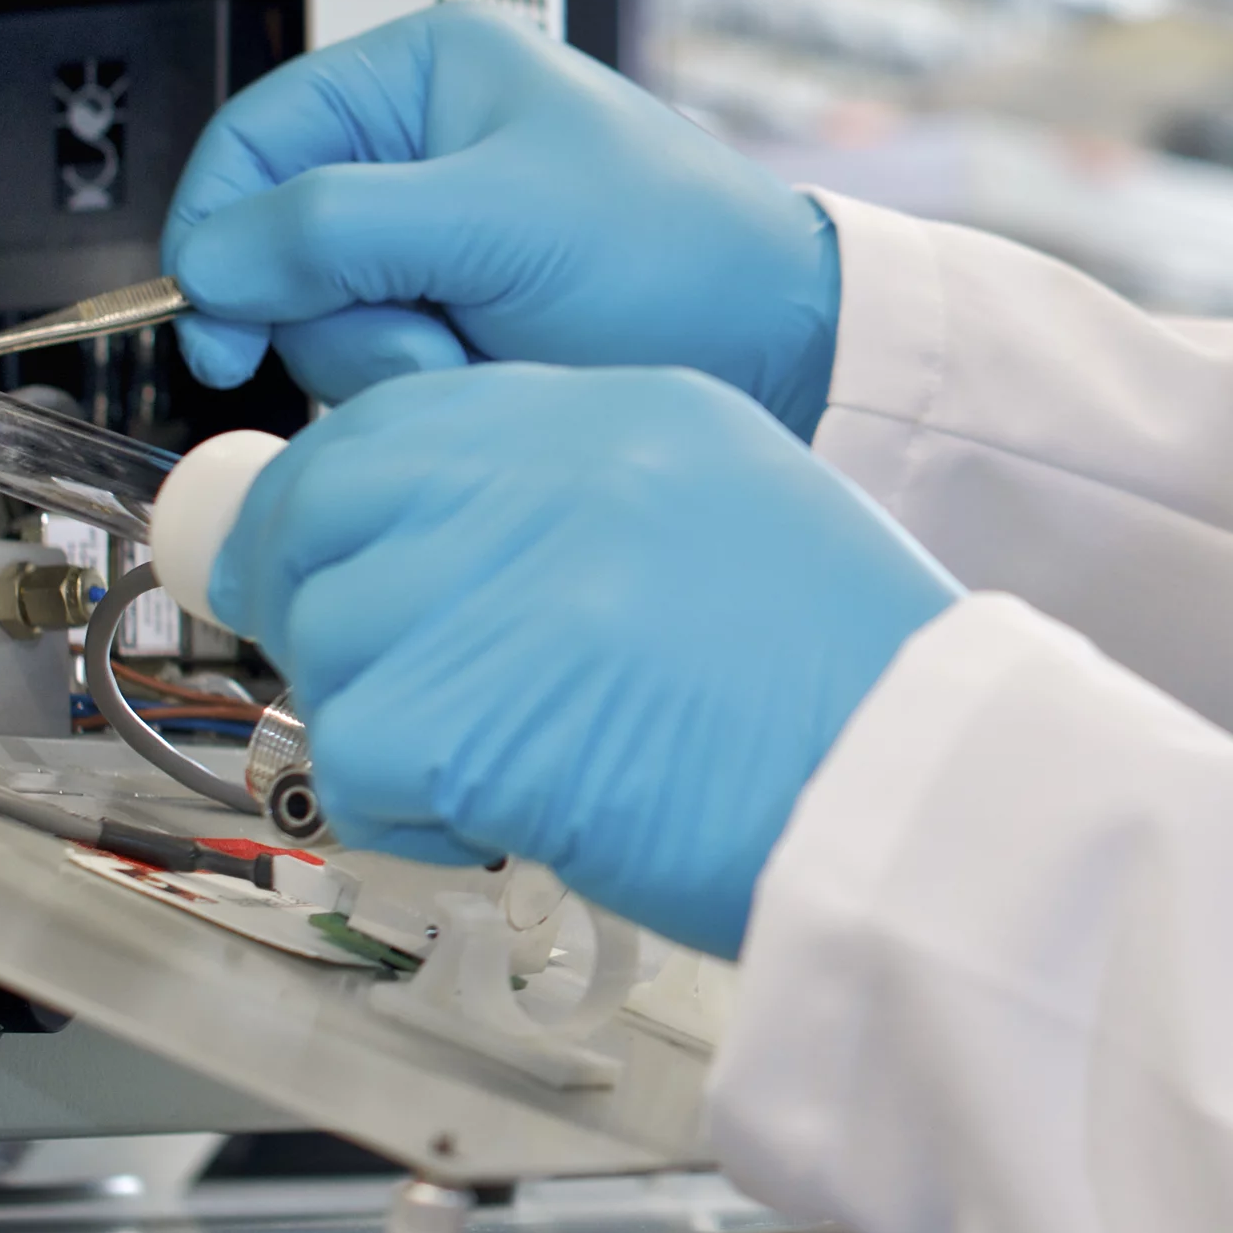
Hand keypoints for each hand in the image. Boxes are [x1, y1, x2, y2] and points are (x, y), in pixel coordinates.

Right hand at [162, 5, 839, 428]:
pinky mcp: (455, 313)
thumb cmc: (675, 253)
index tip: (217, 319)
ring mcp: (435, 237)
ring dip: (391, 359)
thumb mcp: (500, 221)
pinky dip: (424, 386)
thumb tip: (212, 259)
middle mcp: (418, 146)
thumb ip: (342, 228)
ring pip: (322, 319)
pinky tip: (495, 372)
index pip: (252, 138)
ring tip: (487, 349)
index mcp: (423, 72)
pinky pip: (378, 364)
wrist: (778, 345)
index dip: (220, 231)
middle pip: (276, 244)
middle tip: (430, 332)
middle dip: (343, 311)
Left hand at [210, 363, 956, 956]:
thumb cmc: (851, 681)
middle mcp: (552, 468)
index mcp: (620, 411)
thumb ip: (584, 500)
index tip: (326, 564)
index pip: (397, 419)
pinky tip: (500, 820)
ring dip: (382, 723)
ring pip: (330, 641)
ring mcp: (503, 576)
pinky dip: (402, 813)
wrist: (925, 783)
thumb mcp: (731, 511)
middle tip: (377, 677)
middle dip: (306, 595)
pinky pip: (354, 755)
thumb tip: (442, 542)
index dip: (336, 502)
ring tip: (502, 766)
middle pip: (323, 503)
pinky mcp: (463, 708)